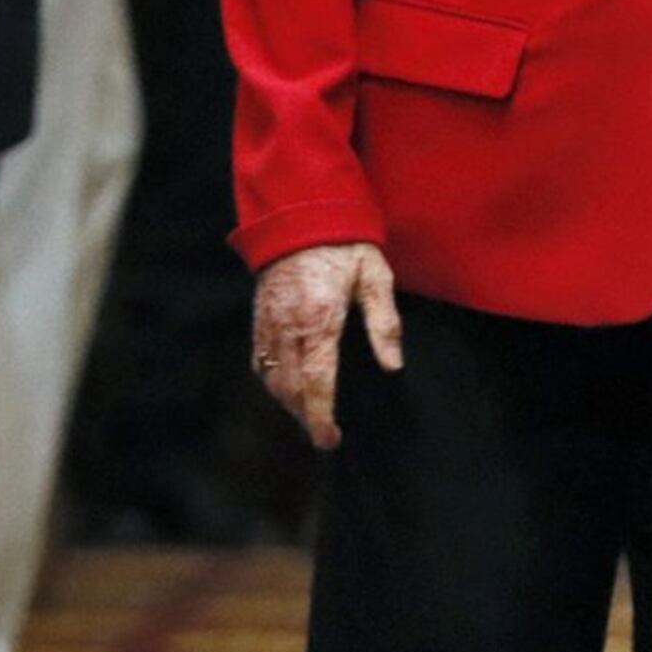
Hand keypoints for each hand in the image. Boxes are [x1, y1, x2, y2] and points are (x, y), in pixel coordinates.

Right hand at [251, 240, 400, 447]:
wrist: (301, 212)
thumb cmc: (345, 244)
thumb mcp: (376, 277)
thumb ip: (385, 323)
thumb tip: (392, 365)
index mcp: (319, 319)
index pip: (316, 383)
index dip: (320, 417)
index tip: (329, 439)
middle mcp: (288, 326)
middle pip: (289, 389)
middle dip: (304, 418)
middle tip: (324, 434)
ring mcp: (269, 321)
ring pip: (271, 378)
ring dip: (288, 404)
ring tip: (309, 415)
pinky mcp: (259, 316)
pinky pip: (259, 360)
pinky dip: (271, 381)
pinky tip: (286, 387)